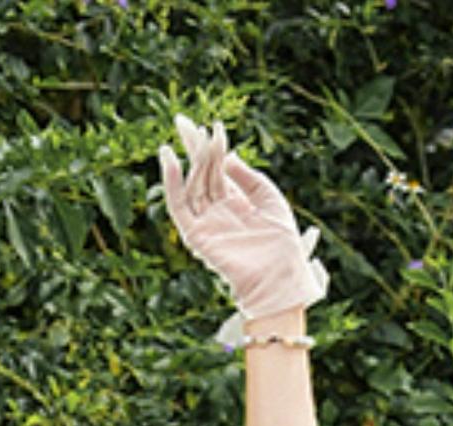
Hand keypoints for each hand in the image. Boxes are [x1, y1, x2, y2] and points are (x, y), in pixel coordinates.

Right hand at [158, 114, 328, 342]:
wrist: (281, 277)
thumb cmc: (283, 245)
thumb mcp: (271, 200)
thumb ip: (250, 177)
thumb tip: (228, 155)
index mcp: (237, 205)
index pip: (218, 172)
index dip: (213, 149)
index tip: (211, 126)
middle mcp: (219, 213)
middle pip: (202, 175)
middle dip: (195, 148)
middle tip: (183, 120)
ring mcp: (207, 224)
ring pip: (193, 185)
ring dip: (191, 160)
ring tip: (193, 136)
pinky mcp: (197, 236)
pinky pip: (179, 206)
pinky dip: (172, 184)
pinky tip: (169, 160)